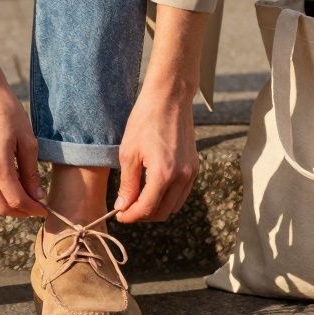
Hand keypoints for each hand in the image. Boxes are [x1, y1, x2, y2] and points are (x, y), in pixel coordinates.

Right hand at [0, 78, 45, 217]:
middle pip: (1, 207)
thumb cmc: (6, 111)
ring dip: (6, 205)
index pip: (17, 200)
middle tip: (35, 207)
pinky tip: (6, 185)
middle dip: (20, 212)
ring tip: (22, 197)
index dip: (32, 209)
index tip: (44, 210)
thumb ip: (31, 171)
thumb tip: (37, 196)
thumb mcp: (27, 140)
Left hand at [114, 89, 198, 222]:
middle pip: (163, 212)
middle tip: (126, 208)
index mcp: (163, 174)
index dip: (130, 216)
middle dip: (143, 215)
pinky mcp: (195, 167)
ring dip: (156, 208)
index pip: (147, 209)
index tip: (118, 215)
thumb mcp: (128, 152)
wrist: (169, 98)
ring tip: (137, 200)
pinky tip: (152, 189)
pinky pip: (182, 193)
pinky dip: (168, 198)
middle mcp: (182, 176)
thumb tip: (123, 206)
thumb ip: (128, 183)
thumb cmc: (145, 120)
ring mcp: (191, 172)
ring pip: (174, 206)